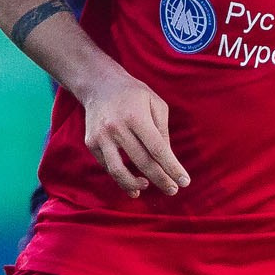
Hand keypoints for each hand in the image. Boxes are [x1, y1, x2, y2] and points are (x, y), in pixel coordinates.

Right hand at [78, 72, 188, 196]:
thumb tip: (167, 160)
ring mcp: (101, 136)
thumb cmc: (134, 95)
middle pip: (142, 162)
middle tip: (172, 190)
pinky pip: (108, 166)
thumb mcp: (155, 104)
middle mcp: (117, 127)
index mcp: (136, 116)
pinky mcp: (91, 143)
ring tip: (147, 187)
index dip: (172, 168)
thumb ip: (163, 131)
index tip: (184, 182)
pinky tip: (132, 181)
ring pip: (118, 171)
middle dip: (160, 179)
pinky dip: (120, 177)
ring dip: (134, 185)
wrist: (99, 84)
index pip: (158, 149)